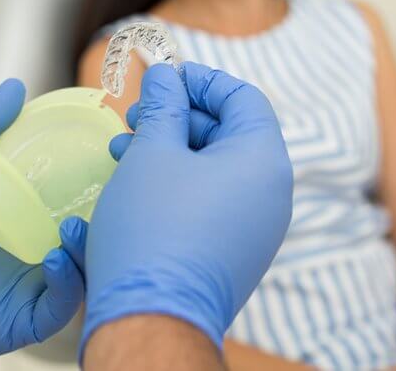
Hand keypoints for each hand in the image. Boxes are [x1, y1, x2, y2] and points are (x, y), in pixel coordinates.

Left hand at [0, 79, 87, 368]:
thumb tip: (17, 87)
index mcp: (30, 215)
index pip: (81, 199)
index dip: (104, 183)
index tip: (113, 159)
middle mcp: (39, 249)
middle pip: (92, 236)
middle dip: (109, 218)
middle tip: (112, 193)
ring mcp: (33, 284)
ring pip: (84, 272)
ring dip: (89, 250)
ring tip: (74, 226)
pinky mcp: (21, 318)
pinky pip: (59, 306)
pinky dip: (66, 283)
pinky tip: (52, 259)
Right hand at [81, 62, 293, 355]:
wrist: (152, 319)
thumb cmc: (152, 231)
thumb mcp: (152, 153)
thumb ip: (163, 105)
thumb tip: (166, 76)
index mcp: (263, 160)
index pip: (242, 97)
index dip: (201, 80)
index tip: (165, 77)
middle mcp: (271, 193)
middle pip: (229, 132)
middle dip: (178, 116)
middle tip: (136, 115)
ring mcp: (256, 226)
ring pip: (215, 168)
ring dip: (170, 150)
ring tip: (124, 151)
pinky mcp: (235, 251)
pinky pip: (213, 201)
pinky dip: (179, 183)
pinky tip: (138, 184)